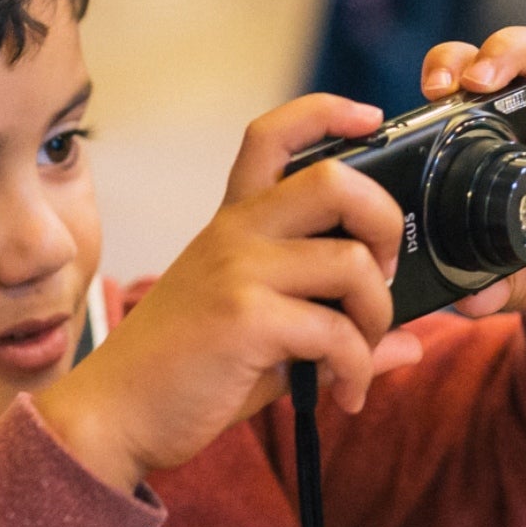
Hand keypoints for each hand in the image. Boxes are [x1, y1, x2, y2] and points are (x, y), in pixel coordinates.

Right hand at [33, 96, 425, 492]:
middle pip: (335, 180)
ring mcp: (239, 271)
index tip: (371, 119)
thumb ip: (330, 326)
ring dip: (378, 317)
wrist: (114, 414)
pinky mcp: (246, 318)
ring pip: (353, 261)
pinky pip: (338, 333)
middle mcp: (236, 233)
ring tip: (362, 356)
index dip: (328, 112)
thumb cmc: (185, 370)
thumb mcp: (258, 331)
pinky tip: (347, 395)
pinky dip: (358, 370)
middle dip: (386, 222)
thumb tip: (410, 346)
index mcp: (234, 223)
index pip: (272, 135)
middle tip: (384, 274)